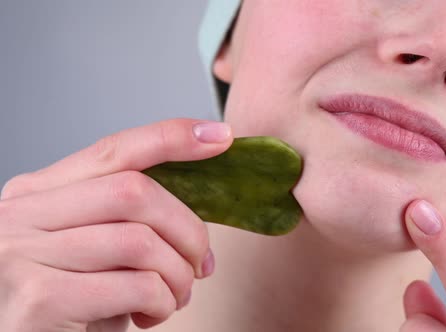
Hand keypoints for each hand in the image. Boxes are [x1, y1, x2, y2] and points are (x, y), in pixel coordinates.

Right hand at [0, 119, 231, 330]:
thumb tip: (197, 214)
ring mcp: (23, 253)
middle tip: (200, 264)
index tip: (220, 136)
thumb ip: (125, 222)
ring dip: (178, 275)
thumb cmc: (68, 307)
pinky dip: (162, 303)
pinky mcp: (40, 298)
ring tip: (175, 297)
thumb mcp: (91, 253)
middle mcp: (20, 215)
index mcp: (37, 194)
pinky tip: (150, 315)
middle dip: (187, 229)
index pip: (113, 150)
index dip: (171, 138)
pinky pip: (137, 286)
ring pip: (141, 241)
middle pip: (134, 192)